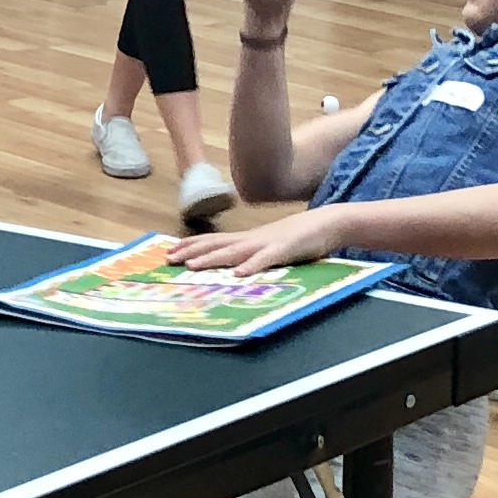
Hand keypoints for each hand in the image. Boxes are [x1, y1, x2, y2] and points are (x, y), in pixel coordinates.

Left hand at [167, 205, 344, 274]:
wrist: (328, 223)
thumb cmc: (300, 237)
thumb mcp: (271, 246)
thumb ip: (254, 254)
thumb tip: (236, 266)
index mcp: (249, 239)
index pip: (214, 240)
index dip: (192, 245)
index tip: (170, 251)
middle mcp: (252, 239)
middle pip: (217, 244)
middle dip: (192, 252)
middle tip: (169, 259)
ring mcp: (267, 243)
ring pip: (234, 252)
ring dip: (212, 259)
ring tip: (192, 266)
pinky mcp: (284, 250)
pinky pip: (265, 260)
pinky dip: (251, 266)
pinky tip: (238, 274)